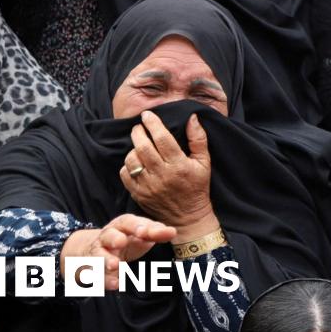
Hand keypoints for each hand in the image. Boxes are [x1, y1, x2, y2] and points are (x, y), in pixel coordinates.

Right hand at [60, 214, 176, 290]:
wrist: (95, 248)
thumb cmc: (127, 238)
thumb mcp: (141, 233)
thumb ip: (156, 232)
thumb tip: (173, 232)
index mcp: (121, 225)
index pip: (128, 222)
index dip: (136, 226)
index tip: (145, 232)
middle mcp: (107, 237)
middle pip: (108, 235)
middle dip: (114, 238)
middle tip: (121, 242)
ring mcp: (98, 253)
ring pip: (99, 256)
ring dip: (106, 260)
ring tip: (116, 265)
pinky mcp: (93, 269)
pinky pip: (97, 275)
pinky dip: (105, 280)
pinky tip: (116, 284)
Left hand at [120, 111, 213, 230]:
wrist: (188, 217)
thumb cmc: (197, 186)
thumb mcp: (204, 162)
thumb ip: (198, 139)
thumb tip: (192, 117)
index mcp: (179, 165)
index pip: (162, 139)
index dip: (153, 124)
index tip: (147, 114)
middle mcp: (162, 175)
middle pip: (143, 147)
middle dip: (138, 132)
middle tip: (139, 126)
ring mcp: (148, 186)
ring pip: (132, 160)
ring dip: (133, 148)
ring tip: (138, 145)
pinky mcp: (139, 194)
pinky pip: (125, 174)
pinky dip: (127, 165)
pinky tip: (135, 162)